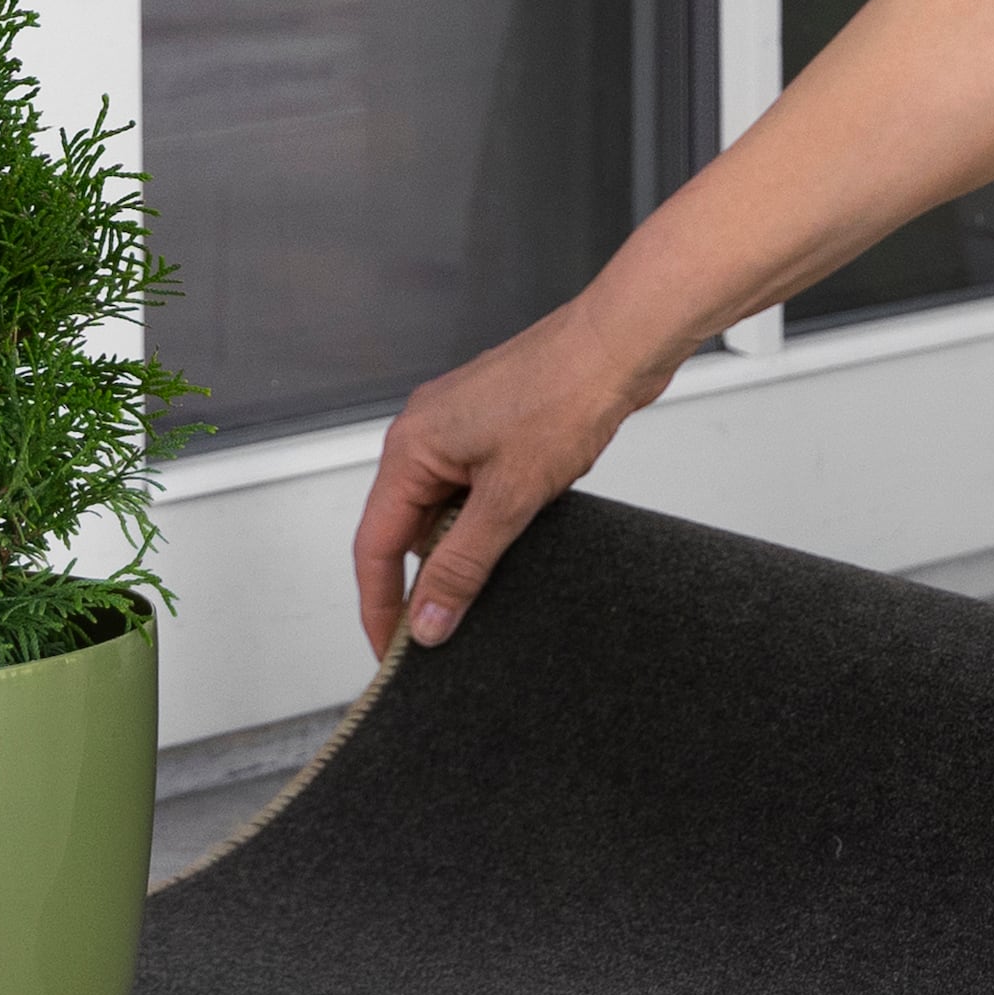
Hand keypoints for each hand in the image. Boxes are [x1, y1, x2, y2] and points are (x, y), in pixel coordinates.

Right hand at [349, 301, 667, 660]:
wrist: (618, 344)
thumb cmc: (563, 396)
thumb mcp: (508, 499)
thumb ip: (462, 565)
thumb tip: (426, 621)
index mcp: (410, 448)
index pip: (375, 545)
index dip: (380, 604)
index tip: (392, 650)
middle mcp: (424, 435)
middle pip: (406, 529)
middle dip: (428, 577)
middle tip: (450, 628)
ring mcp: (460, 429)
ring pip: (445, 510)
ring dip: (466, 545)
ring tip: (498, 576)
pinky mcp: (494, 428)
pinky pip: (474, 488)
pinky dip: (490, 518)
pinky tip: (522, 530)